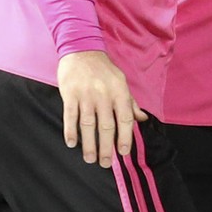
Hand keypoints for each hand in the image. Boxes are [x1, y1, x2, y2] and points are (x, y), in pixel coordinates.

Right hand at [58, 50, 146, 167]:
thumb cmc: (103, 68)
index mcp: (119, 92)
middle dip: (106, 147)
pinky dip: (70, 131)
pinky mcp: (70, 93)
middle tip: (105, 163)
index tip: (122, 152)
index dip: (125, 138)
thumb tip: (142, 119)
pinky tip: (71, 143)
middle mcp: (104, 94)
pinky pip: (70, 116)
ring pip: (88, 125)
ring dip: (88, 144)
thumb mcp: (121, 81)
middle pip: (106, 127)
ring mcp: (86, 94)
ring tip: (89, 158)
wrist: (80, 49)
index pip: (125, 119)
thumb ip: (130, 102)